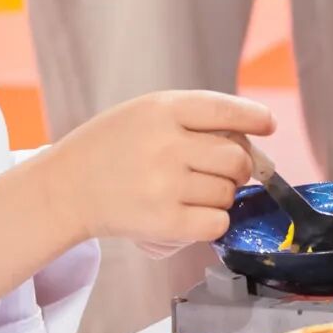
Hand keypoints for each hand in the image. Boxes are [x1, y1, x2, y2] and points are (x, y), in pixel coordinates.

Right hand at [53, 90, 275, 246]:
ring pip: (228, 193)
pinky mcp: (164, 222)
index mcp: (161, 109)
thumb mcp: (143, 113)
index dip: (254, 117)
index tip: (267, 124)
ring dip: (221, 195)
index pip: (225, 110)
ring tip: (192, 191)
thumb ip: (191, 119)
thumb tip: (251, 141)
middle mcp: (166, 144)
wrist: (65, 188)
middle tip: (222, 171)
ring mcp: (165, 185)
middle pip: (236, 157)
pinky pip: (217, 223)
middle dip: (238, 167)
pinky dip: (213, 221)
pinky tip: (193, 213)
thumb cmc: (110, 148)